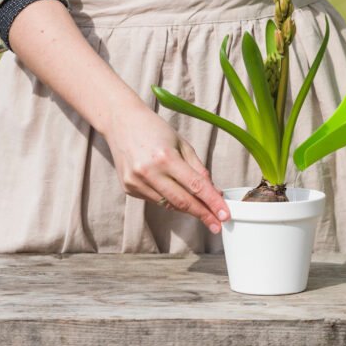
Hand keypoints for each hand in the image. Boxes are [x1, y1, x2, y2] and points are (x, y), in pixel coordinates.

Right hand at [103, 101, 230, 233]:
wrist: (121, 121)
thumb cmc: (155, 129)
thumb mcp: (182, 143)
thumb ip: (198, 169)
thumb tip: (214, 193)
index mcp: (165, 157)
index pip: (195, 186)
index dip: (212, 203)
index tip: (225, 215)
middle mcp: (149, 172)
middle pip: (182, 202)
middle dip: (203, 214)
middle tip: (218, 224)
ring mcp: (136, 182)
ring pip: (169, 204)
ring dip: (187, 208)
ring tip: (201, 208)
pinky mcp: (128, 189)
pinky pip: (155, 200)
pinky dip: (168, 200)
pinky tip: (173, 192)